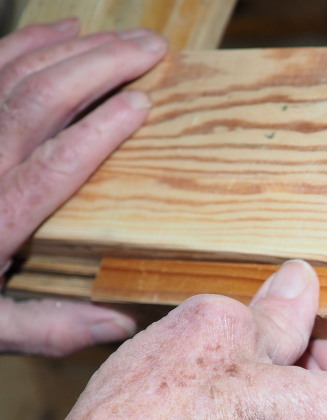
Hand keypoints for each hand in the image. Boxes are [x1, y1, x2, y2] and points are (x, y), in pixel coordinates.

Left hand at [0, 19, 166, 354]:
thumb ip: (46, 327)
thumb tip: (121, 323)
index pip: (52, 165)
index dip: (98, 130)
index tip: (142, 104)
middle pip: (39, 102)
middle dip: (101, 67)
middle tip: (153, 49)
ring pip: (17, 74)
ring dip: (76, 49)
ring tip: (128, 38)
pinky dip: (28, 41)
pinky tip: (65, 29)